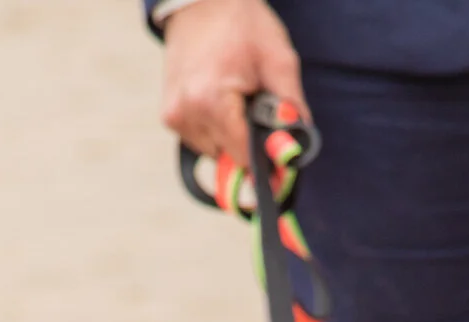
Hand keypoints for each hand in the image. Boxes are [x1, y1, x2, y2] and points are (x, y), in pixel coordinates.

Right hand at [162, 0, 307, 166]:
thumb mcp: (278, 59)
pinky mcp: (169, 117)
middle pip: (230, 157)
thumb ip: (291, 107)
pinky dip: (215, 130)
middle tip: (255, 107)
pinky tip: (219, 102)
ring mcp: (174, 117)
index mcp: (211, 100)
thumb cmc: (242, 24)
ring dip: (231, 137)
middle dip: (248, 141)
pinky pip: (201, 141)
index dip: (266, 159)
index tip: (279, 157)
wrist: (201, 2)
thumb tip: (299, 149)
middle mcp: (186, 113)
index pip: (244, 156)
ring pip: (215, 152)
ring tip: (236, 99)